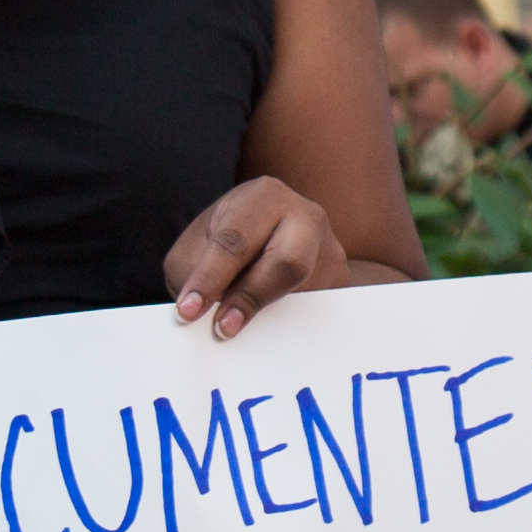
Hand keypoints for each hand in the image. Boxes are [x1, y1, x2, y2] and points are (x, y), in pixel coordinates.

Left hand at [164, 176, 348, 337]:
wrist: (274, 242)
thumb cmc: (229, 243)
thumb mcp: (197, 248)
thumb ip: (192, 275)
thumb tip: (199, 314)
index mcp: (264, 197)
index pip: (236, 240)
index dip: (210, 278)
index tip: (188, 311)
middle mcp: (305, 217)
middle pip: (287, 263)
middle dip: (251, 297)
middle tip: (222, 328)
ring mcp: (331, 250)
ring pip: (307, 294)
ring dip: (272, 317)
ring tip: (240, 330)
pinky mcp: (342, 283)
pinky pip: (320, 312)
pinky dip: (291, 328)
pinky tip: (268, 333)